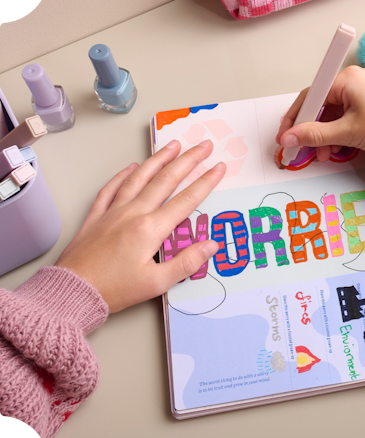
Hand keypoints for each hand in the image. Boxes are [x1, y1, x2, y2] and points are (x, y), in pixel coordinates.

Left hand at [55, 140, 225, 313]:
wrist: (72, 291)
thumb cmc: (114, 290)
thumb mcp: (157, 283)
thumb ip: (187, 262)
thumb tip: (211, 245)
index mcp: (150, 229)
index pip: (186, 200)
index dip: (206, 182)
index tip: (219, 167)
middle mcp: (132, 213)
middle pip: (165, 180)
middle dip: (188, 160)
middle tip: (203, 146)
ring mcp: (113, 212)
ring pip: (139, 178)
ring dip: (158, 159)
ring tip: (173, 145)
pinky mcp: (96, 217)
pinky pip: (111, 189)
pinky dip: (123, 175)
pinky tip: (132, 167)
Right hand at [275, 65, 364, 159]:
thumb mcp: (346, 133)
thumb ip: (314, 135)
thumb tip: (290, 137)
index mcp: (347, 79)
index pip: (310, 95)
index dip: (295, 117)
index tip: (285, 135)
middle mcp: (354, 80)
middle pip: (321, 105)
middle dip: (311, 129)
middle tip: (302, 148)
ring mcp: (363, 92)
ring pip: (333, 114)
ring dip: (325, 135)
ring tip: (324, 153)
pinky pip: (345, 116)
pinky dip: (338, 132)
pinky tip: (337, 147)